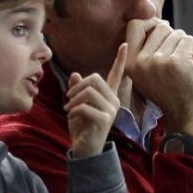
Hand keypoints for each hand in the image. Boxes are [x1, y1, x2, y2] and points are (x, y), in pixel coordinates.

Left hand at [64, 43, 125, 157]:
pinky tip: (71, 117)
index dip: (120, 59)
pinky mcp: (105, 120)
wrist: (85, 149)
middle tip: (67, 99)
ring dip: (73, 99)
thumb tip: (75, 74)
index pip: (116, 74)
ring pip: (89, 91)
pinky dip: (73, 110)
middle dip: (77, 87)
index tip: (124, 44)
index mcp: (108, 95)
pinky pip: (85, 106)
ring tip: (67, 109)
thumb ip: (77, 90)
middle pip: (94, 78)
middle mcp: (113, 101)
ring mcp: (111, 110)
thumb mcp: (76, 105)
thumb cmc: (81, 127)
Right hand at [124, 19, 192, 137]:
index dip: (151, 22)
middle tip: (180, 59)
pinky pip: (189, 40)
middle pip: (161, 27)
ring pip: (177, 33)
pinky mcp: (177, 62)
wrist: (188, 118)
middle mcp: (140, 62)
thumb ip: (149, 49)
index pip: (134, 25)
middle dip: (175, 39)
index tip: (164, 33)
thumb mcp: (151, 73)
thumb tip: (160, 20)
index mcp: (130, 64)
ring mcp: (158, 62)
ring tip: (188, 68)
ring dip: (187, 48)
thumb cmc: (174, 93)